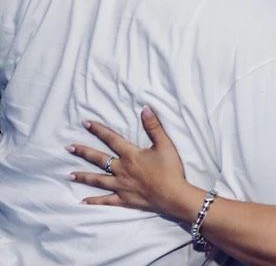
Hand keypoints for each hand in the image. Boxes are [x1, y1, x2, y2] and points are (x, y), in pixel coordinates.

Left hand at [67, 105, 187, 216]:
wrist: (173, 195)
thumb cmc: (170, 169)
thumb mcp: (165, 144)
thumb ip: (154, 126)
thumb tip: (145, 109)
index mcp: (130, 155)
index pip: (111, 139)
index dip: (99, 130)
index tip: (85, 123)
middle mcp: (121, 170)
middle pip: (99, 159)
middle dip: (83, 152)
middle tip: (69, 148)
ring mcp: (121, 186)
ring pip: (98, 180)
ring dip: (83, 177)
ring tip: (69, 175)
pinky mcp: (124, 200)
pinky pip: (106, 200)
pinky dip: (94, 201)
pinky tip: (83, 201)